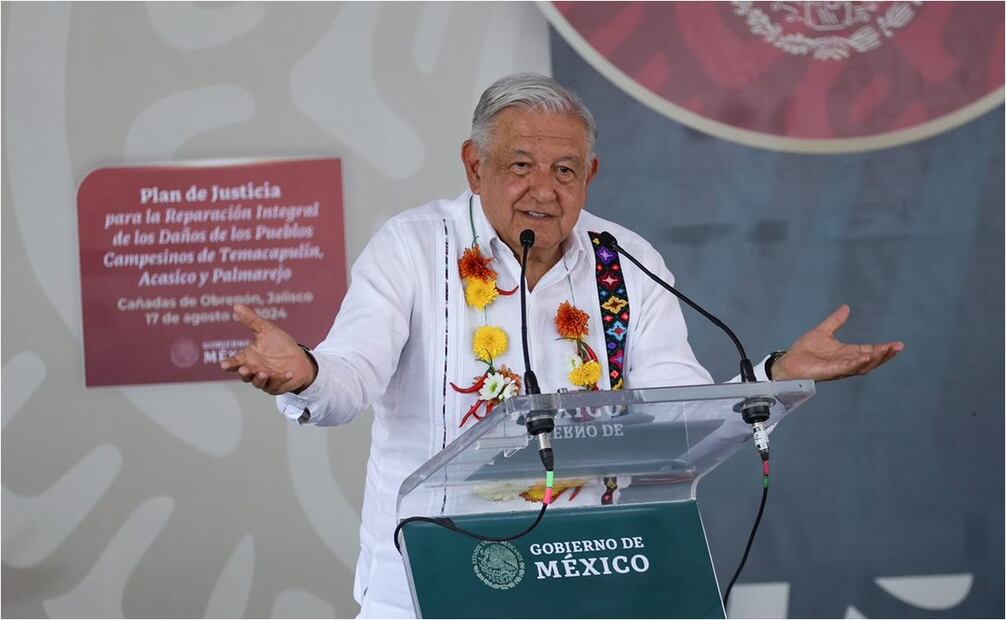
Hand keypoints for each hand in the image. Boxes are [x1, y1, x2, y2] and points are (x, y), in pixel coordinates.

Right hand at [220, 304, 316, 394]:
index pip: (235, 361)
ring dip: (260, 379)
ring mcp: (265, 379)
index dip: (229, 364)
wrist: (299, 358)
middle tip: (245, 370)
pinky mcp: (277, 385)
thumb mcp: (267, 330)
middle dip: (244, 373)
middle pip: (245, 375)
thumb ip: (252, 321)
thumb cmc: (280, 345)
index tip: (224, 365)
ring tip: (263, 373)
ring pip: (258, 382)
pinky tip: (288, 373)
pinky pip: (278, 384)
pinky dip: (282, 379)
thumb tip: (237, 306)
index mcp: (248, 357)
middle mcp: (254, 369)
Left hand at [772, 304, 903, 381]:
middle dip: (885, 355)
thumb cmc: (804, 351)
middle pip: (871, 360)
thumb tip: (846, 307)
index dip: (883, 348)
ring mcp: (840, 368)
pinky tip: (867, 356)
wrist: (788, 362)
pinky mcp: (831, 371)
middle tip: (898, 347)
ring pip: (863, 365)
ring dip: (876, 359)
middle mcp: (847, 362)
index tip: (897, 344)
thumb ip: (836, 321)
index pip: (870, 350)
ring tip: (887, 350)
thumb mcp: (823, 332)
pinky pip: (848, 368)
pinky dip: (858, 363)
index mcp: (847, 353)